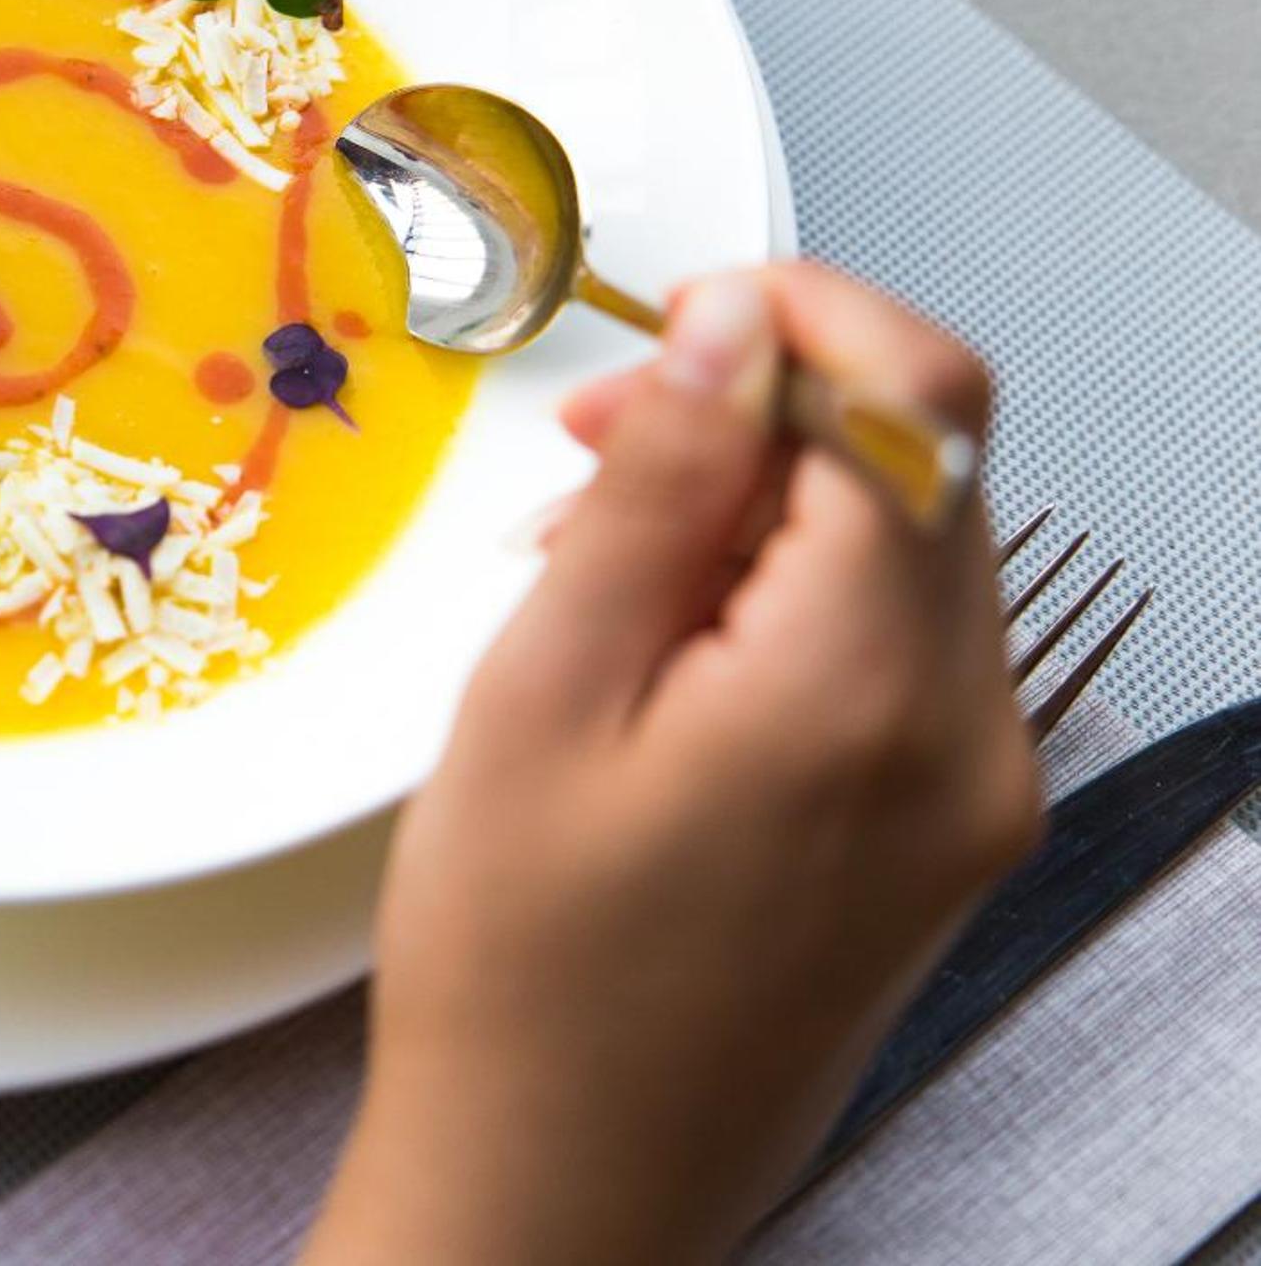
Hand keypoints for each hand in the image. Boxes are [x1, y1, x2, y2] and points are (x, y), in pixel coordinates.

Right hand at [304, 263, 1041, 1264]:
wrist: (561, 1187)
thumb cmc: (520, 976)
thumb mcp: (539, 697)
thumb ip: (654, 494)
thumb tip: (730, 330)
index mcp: (866, 691)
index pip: (911, 402)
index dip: (798, 316)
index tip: (681, 318)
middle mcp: (969, 738)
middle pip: (929, 467)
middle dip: (773, 409)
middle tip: (601, 449)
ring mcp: (975, 794)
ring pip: (915, 549)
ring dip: (775, 504)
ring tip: (606, 560)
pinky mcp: (948, 832)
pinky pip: (901, 648)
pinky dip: (796, 597)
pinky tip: (669, 644)